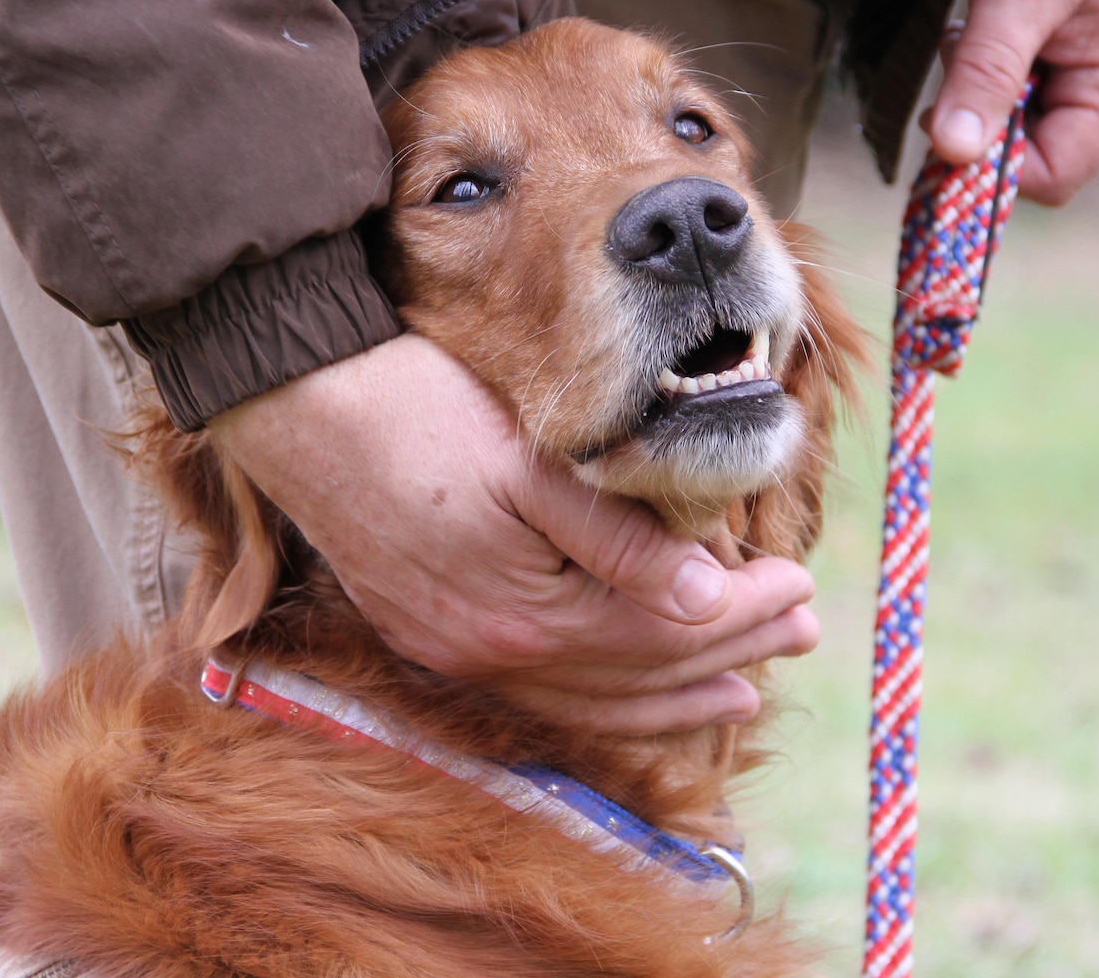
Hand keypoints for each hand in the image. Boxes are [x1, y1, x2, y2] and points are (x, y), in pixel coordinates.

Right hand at [212, 335, 818, 734]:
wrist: (299, 403)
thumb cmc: (419, 412)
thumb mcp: (530, 464)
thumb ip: (617, 539)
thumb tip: (708, 596)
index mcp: (523, 612)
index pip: (663, 630)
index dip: (740, 613)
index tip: (799, 582)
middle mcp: (489, 652)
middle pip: (635, 671)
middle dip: (728, 653)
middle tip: (800, 632)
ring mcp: (456, 649)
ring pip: (591, 695)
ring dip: (673, 691)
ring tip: (741, 691)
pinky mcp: (434, 632)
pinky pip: (541, 689)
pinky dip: (602, 695)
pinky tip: (633, 689)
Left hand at [926, 0, 1098, 203]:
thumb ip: (984, 74)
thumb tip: (954, 155)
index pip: (1053, 176)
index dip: (992, 167)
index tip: (944, 120)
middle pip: (1038, 152)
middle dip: (984, 119)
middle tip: (960, 56)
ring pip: (1025, 118)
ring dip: (983, 87)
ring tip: (973, 28)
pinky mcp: (1080, 42)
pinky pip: (1028, 83)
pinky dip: (993, 65)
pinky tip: (983, 22)